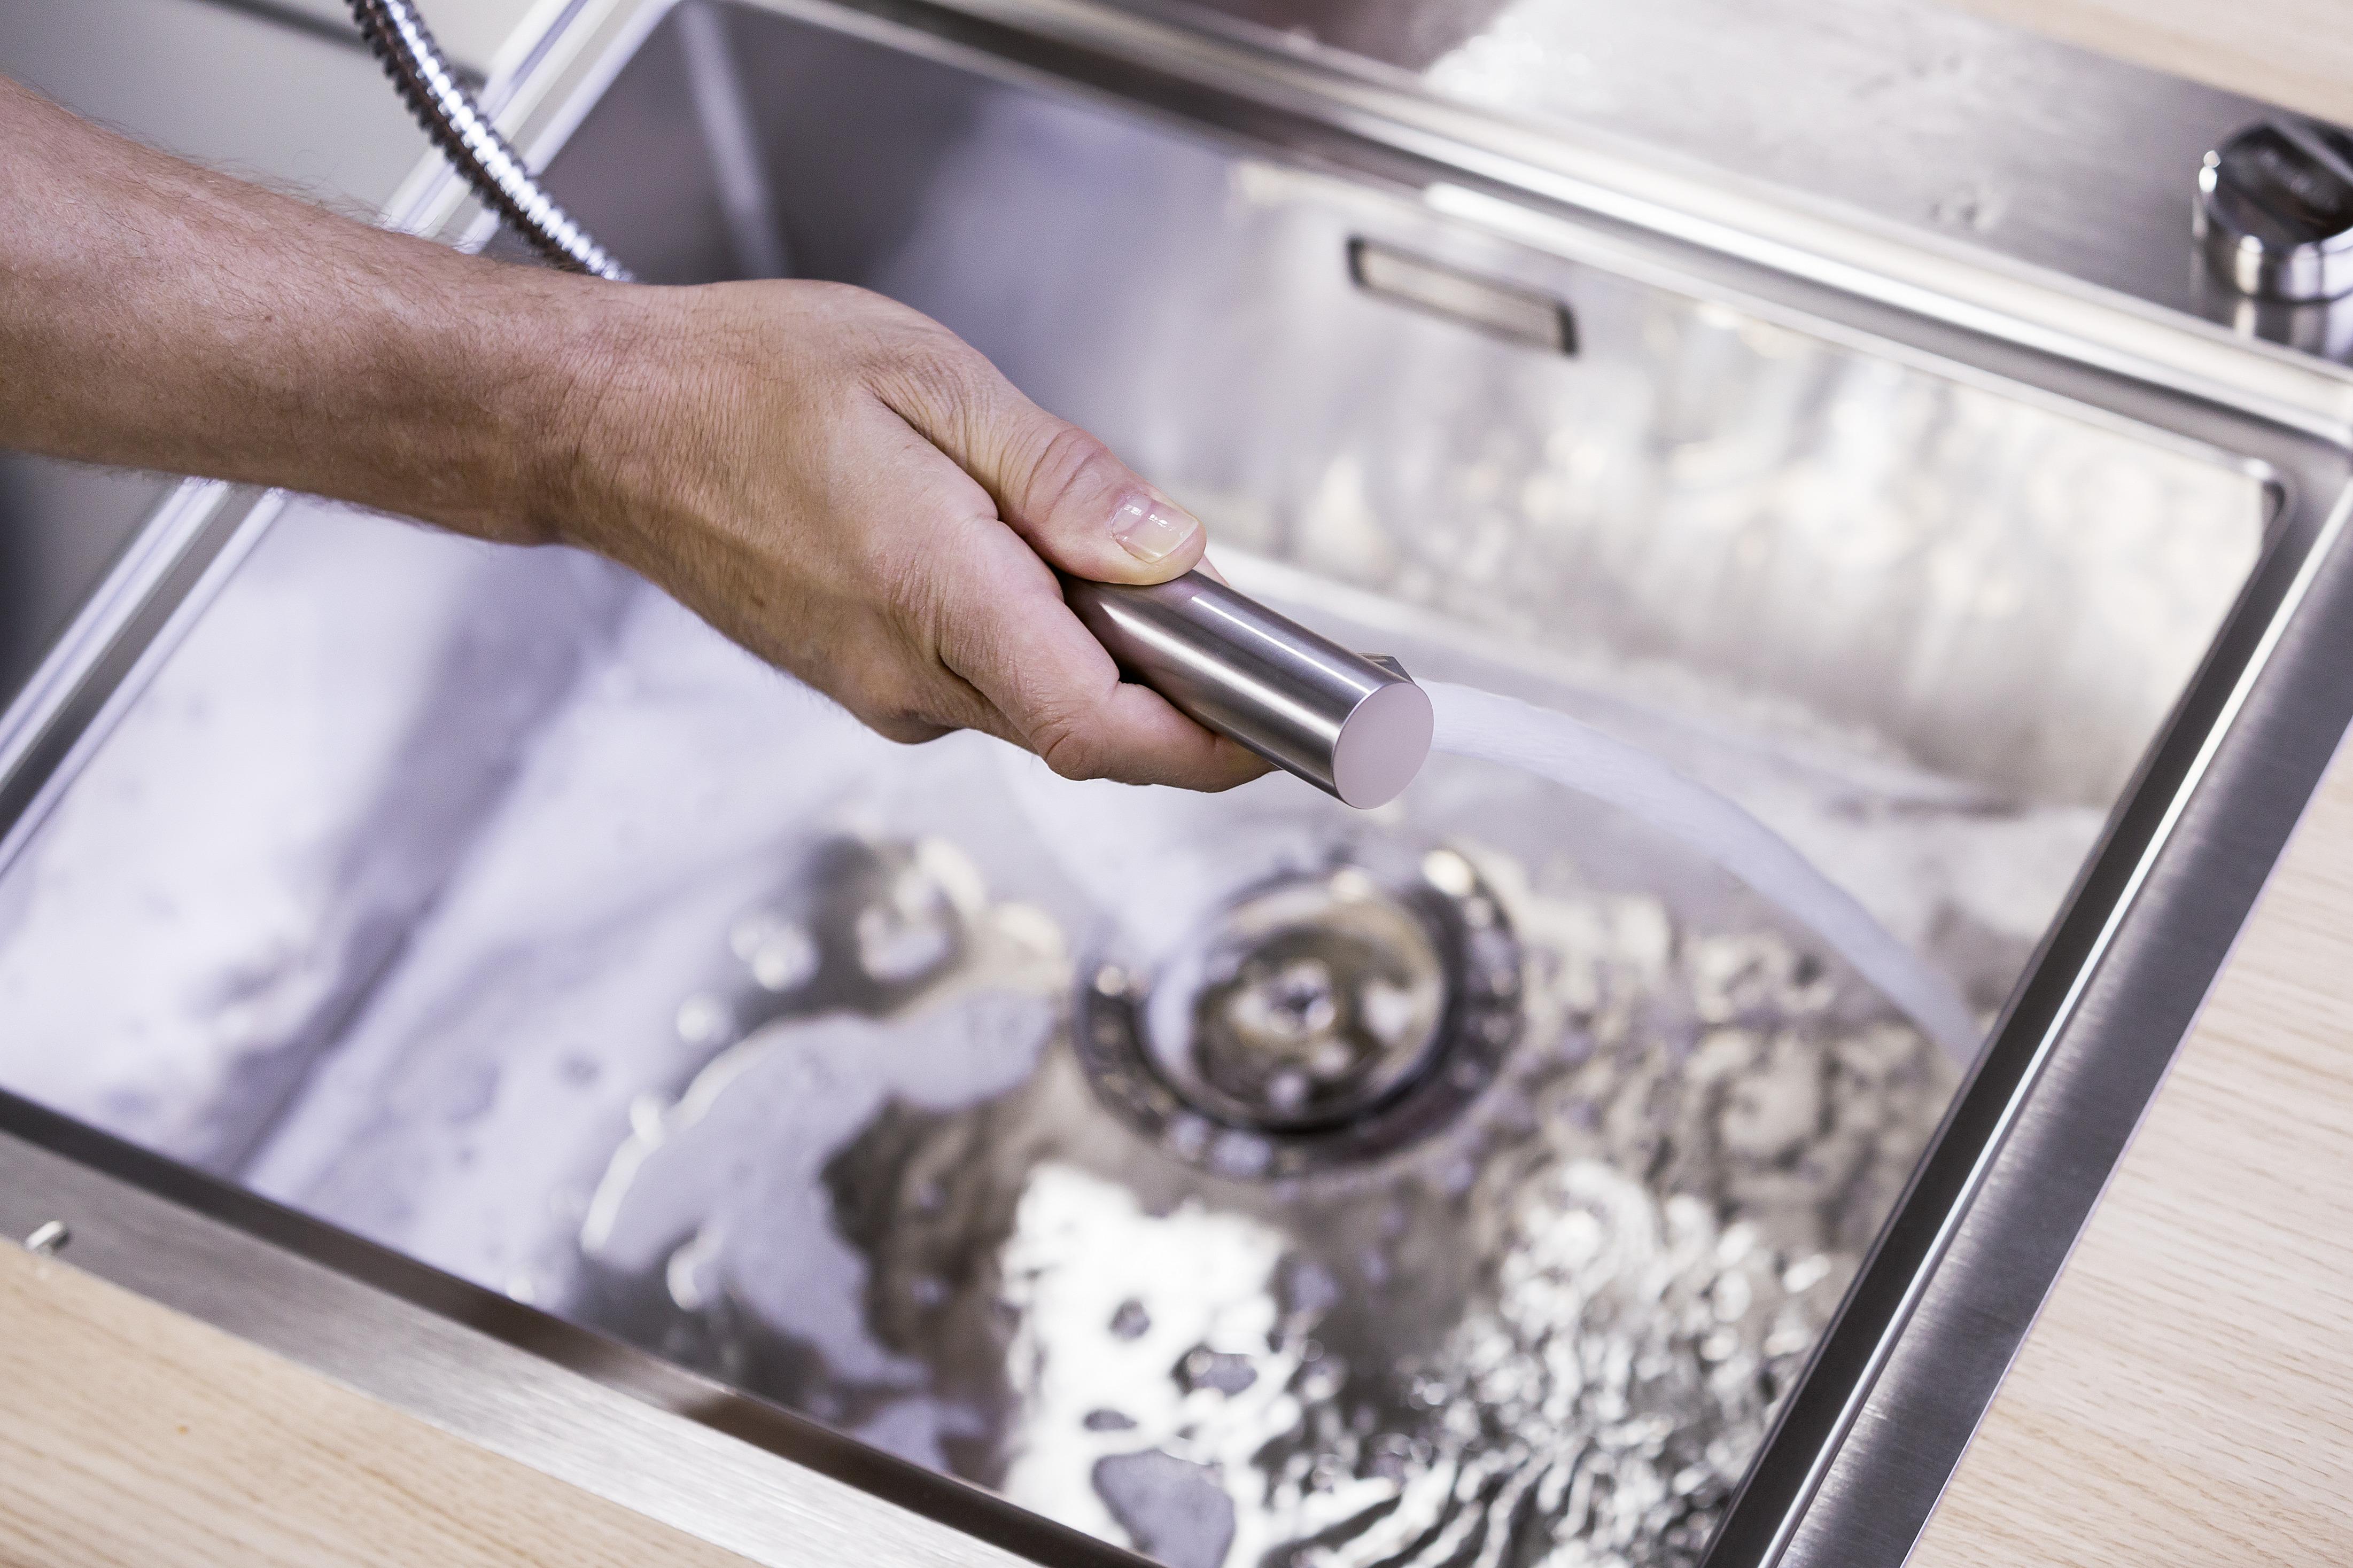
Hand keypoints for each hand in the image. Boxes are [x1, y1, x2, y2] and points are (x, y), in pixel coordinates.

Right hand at [557, 279, 1270, 790]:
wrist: (609, 427)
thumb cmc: (742, 385)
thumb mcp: (932, 384)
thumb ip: (1064, 481)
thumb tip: (1170, 553)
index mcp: (936, 597)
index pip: (1104, 729)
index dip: (1215, 747)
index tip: (1299, 731)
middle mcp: (909, 673)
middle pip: (1091, 732)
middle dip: (1183, 694)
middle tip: (1240, 627)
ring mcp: (883, 689)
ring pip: (1042, 707)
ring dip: (1103, 657)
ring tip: (1104, 561)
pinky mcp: (866, 681)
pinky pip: (987, 685)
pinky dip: (1040, 643)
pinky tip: (1021, 565)